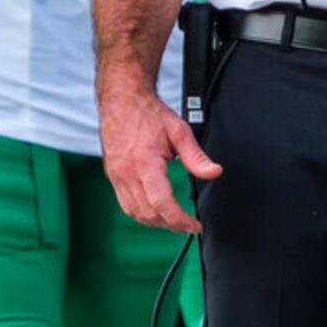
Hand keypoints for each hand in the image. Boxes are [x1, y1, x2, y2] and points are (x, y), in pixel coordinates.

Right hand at [99, 84, 221, 232]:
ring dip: (155, 223)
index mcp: (144, 163)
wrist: (122, 101)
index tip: (193, 225)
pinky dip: (142, 214)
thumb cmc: (147, 114)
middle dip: (170, 225)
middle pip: (148, 213)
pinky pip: (126, 205)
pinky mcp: (113, 177)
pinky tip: (155, 212)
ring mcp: (116, 177)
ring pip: (135, 213)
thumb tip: (213, 172)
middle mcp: (127, 173)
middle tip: (188, 226)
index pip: (161, 203)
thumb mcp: (179, 131)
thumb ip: (196, 156)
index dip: (179, 220)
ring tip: (174, 222)